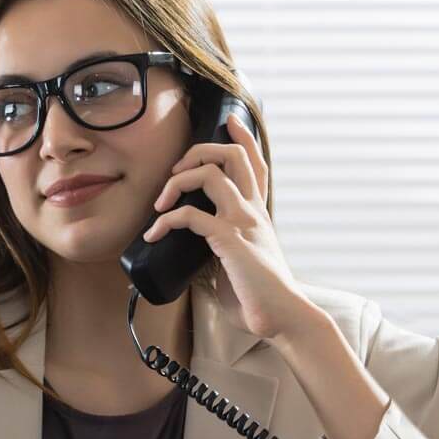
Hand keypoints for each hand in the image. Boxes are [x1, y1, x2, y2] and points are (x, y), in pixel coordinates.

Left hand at [144, 112, 309, 341]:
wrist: (283, 318)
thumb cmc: (260, 297)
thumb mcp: (238, 265)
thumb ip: (219, 251)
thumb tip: (191, 253)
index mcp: (258, 214)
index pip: (256, 164)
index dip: (243, 137)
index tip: (229, 120)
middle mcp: (253, 211)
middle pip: (234, 156)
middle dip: (200, 150)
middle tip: (176, 170)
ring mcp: (243, 222)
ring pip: (210, 174)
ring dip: (177, 181)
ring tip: (160, 203)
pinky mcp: (230, 240)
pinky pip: (191, 215)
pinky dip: (167, 220)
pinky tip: (155, 234)